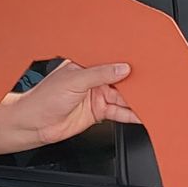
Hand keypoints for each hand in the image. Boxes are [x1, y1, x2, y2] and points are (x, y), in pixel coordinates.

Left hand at [0, 62, 140, 150]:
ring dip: (137, 99)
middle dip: (136, 81)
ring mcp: (97, 96)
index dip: (126, 61)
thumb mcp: (74, 80)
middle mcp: (93, 79)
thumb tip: (122, 68)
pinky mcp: (99, 112)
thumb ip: (100, 74)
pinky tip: (141, 114)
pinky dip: (131, 114)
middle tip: (154, 82)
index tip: (142, 61)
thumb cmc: (43, 99)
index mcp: (86, 64)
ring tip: (152, 98)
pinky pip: (120, 112)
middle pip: (121, 79)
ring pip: (123, 97)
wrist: (33, 125)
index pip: (111, 60)